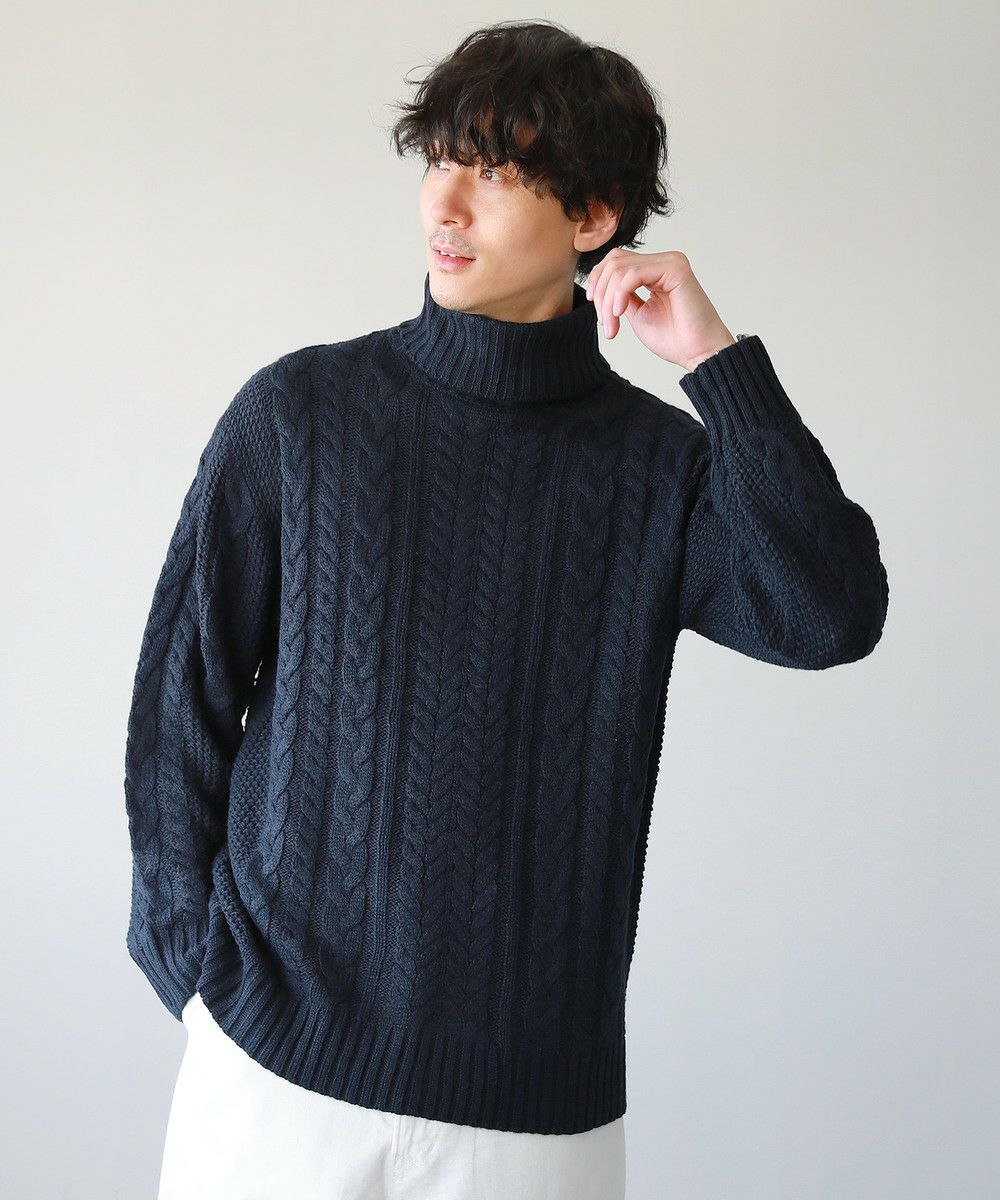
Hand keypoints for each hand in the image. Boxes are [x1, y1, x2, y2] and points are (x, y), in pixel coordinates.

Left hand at [585, 248, 736, 371]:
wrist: (698, 354)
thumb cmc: (675, 340)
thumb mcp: (637, 314)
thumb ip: (621, 297)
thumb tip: (600, 288)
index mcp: (655, 271)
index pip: (616, 262)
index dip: (598, 283)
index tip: (600, 314)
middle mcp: (663, 262)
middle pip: (614, 262)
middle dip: (600, 293)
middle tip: (605, 323)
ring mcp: (670, 262)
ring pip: (620, 269)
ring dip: (608, 300)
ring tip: (612, 325)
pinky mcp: (675, 269)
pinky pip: (633, 274)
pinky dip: (619, 294)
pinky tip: (620, 312)